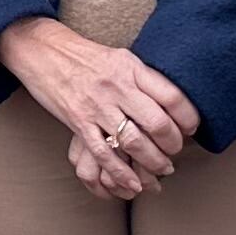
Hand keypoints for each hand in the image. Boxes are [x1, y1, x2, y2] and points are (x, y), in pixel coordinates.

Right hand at [0, 15, 200, 200]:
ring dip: (152, 163)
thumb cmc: (86, 57)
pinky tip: (133, 184)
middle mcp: (116, 86)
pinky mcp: (78, 122)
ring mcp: (96, 106)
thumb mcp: (121, 58)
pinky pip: (104, 154)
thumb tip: (175, 106)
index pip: (171, 96)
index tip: (192, 129)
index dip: (188, 118)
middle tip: (174, 152)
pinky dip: (121, 174)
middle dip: (172, 146)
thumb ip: (145, 79)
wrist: (42, 50)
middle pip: (157, 123)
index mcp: (130, 67)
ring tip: (161, 169)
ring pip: (134, 143)